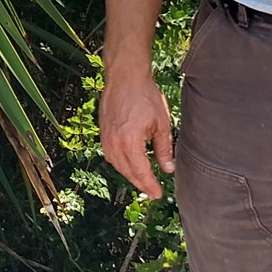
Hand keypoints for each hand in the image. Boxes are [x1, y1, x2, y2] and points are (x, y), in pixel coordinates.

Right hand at [99, 70, 175, 199]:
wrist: (124, 77)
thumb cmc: (144, 95)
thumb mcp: (162, 123)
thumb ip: (164, 149)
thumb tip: (168, 169)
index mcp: (130, 142)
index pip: (141, 172)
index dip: (150, 186)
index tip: (158, 195)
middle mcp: (114, 144)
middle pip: (128, 172)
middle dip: (141, 184)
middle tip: (153, 192)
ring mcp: (105, 139)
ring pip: (118, 166)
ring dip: (130, 175)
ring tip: (143, 180)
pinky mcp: (103, 133)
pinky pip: (111, 156)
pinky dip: (121, 164)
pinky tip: (130, 164)